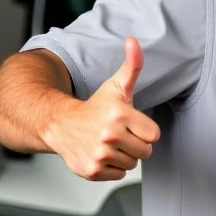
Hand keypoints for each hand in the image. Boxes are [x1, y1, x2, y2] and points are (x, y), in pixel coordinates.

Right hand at [46, 37, 160, 180]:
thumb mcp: (116, 85)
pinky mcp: (93, 171)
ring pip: (132, 164)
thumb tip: (134, 42)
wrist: (61, 125)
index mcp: (120, 114)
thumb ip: (132, 65)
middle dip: (135, 143)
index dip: (144, 129)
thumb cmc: (94, 107)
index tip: (130, 123)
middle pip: (145, 151)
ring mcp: (100, 155)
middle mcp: (110, 136)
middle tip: (119, 133)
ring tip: (108, 143)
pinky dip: (112, 167)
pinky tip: (101, 153)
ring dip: (124, 155)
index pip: (154, 135)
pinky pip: (119, 174)